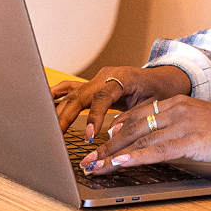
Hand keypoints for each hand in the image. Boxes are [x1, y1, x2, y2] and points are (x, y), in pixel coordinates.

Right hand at [52, 65, 191, 142]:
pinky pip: (73, 88)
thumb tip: (110, 134)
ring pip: (74, 93)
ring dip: (60, 110)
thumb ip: (131, 118)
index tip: (89, 135)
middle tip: (57, 135)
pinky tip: (45, 102)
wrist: (165, 79)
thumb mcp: (151, 107)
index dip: (93, 117)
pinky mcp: (94, 84)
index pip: (101, 97)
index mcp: (122, 77)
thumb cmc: (161, 92)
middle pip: (81, 94)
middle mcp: (106, 75)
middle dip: (67, 115)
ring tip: (48, 126)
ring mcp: (98, 78)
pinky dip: (58, 95)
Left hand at [79, 96, 210, 175]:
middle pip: (132, 127)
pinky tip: (119, 164)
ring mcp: (183, 124)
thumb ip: (178, 130)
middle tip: (88, 159)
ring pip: (139, 140)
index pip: (138, 114)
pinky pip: (157, 151)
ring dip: (112, 155)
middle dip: (106, 145)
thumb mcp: (201, 125)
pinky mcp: (192, 141)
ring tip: (94, 166)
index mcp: (178, 103)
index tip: (100, 141)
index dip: (116, 129)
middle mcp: (177, 109)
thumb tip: (158, 145)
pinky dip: (135, 158)